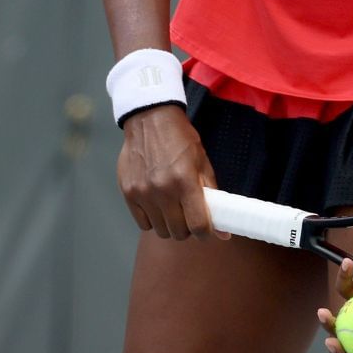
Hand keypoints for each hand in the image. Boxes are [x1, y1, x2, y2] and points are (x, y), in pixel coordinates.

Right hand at [116, 105, 225, 240]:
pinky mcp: (128, 192)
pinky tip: (156, 205)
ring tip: (172, 208)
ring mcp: (143, 193)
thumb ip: (212, 197)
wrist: (150, 119)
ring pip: (160, 230)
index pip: (198, 225)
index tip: (206, 229)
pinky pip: (143, 223)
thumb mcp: (202, 163)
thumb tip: (223, 233)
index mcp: (186, 181)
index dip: (206, 233)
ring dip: (169, 224)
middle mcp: (163, 190)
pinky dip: (152, 219)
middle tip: (188, 215)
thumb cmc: (180, 140)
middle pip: (179, 232)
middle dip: (188, 229)